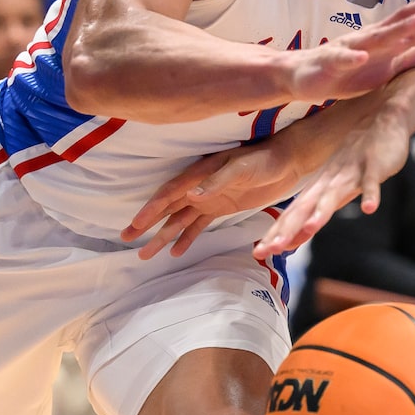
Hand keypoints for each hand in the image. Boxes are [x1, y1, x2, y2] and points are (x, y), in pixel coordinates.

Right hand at [122, 134, 303, 258]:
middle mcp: (200, 186)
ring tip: (145, 254)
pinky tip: (176, 252)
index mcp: (201, 173)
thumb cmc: (264, 159)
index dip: (151, 208)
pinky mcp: (223, 207)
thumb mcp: (242, 168)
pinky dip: (186, 238)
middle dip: (147, 223)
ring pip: (180, 219)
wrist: (288, 161)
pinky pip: (199, 225)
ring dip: (163, 235)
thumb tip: (190, 195)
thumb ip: (217, 181)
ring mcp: (210, 197)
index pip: (170, 193)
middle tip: (127, 238)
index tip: (135, 225)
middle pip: (168, 207)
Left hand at [253, 99, 413, 259]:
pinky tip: (370, 208)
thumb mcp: (332, 189)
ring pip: (334, 195)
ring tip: (311, 228)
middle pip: (305, 207)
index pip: (292, 214)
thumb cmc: (355, 158)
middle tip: (271, 249)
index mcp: (317, 188)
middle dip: (288, 229)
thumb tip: (293, 239)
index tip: (259, 253)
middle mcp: (329, 181)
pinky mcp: (374, 166)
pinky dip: (371, 195)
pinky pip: (371, 182)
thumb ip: (314, 212)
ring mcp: (351, 172)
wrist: (380, 120)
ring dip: (322, 212)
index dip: (276, 233)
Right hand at [287, 0, 414, 101]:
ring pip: (379, 36)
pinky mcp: (332, 61)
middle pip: (408, 20)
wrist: (306, 77)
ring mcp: (354, 46)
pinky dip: (352, 57)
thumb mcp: (393, 66)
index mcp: (392, 40)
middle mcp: (376, 37)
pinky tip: (362, 56)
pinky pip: (343, 58)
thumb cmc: (353, 71)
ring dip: (398, 28)